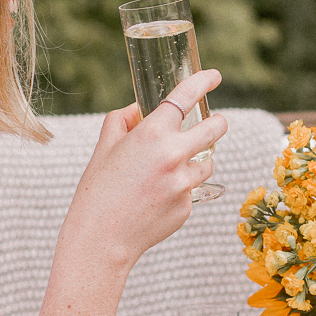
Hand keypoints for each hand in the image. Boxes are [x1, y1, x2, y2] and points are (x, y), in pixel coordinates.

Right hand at [60, 69, 227, 273]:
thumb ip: (123, 120)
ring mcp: (184, 183)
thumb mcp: (104, 147)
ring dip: (196, 161)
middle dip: (218, 122)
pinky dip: (181, 190)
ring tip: (168, 173)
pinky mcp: (188, 206)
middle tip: (215, 122)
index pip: (185, 97)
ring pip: (208, 163)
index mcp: (150, 134)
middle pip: (215, 129)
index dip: (203, 81)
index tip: (214, 76)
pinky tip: (156, 200)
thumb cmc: (98, 190)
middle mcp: (173, 155)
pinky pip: (193, 190)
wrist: (100, 239)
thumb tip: (141, 109)